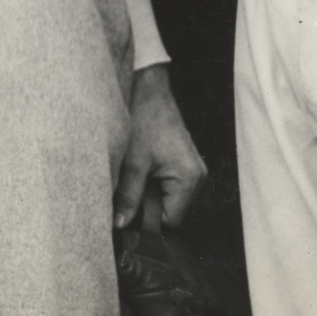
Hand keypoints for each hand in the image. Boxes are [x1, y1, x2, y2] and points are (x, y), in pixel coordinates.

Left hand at [114, 64, 206, 229]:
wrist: (149, 90)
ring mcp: (192, 169)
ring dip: (148, 193)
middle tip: (129, 187)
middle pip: (169, 211)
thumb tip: (120, 225)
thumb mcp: (132, 163)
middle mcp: (196, 176)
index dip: (146, 220)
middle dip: (147, 204)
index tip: (128, 209)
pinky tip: (142, 167)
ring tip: (136, 172)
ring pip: (166, 198)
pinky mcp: (183, 162)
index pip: (169, 221)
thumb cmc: (144, 120)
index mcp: (189, 178)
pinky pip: (168, 185)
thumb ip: (128, 198)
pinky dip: (152, 182)